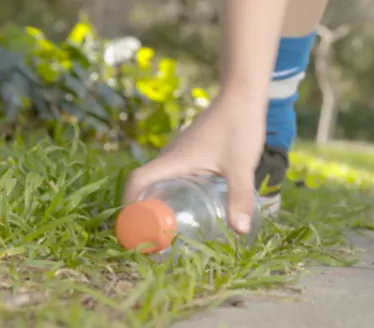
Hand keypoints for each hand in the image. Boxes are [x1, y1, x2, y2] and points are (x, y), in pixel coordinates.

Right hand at [122, 94, 265, 233]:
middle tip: (155, 239)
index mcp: (174, 159)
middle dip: (143, 212)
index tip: (135, 228)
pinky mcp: (192, 152)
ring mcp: (181, 153)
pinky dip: (173, 193)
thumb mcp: (241, 166)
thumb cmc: (240, 126)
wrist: (244, 95)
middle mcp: (171, 156)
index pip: (138, 180)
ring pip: (160, 180)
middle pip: (144, 185)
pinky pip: (173, 176)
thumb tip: (240, 230)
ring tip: (171, 229)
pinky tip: (191, 207)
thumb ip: (240, 196)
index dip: (129, 204)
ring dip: (158, 203)